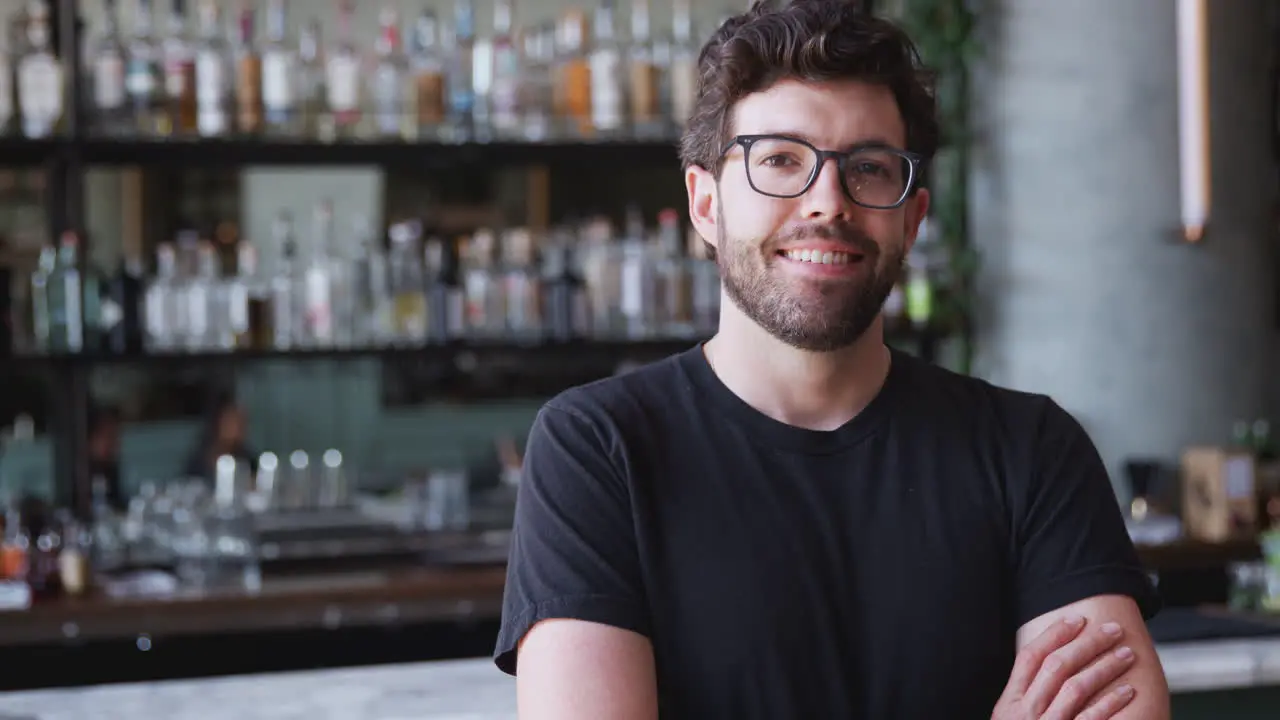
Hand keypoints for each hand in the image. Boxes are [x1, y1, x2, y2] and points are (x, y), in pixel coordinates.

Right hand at [992, 615, 1137, 719]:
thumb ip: (1023, 697)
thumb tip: (1043, 667)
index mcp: (1009, 703)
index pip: (1029, 657)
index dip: (1054, 634)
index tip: (1077, 619)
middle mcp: (1025, 713)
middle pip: (1056, 666)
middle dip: (1086, 642)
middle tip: (1113, 629)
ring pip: (1077, 687)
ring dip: (1104, 666)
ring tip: (1126, 653)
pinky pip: (1092, 719)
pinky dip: (1111, 701)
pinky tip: (1128, 689)